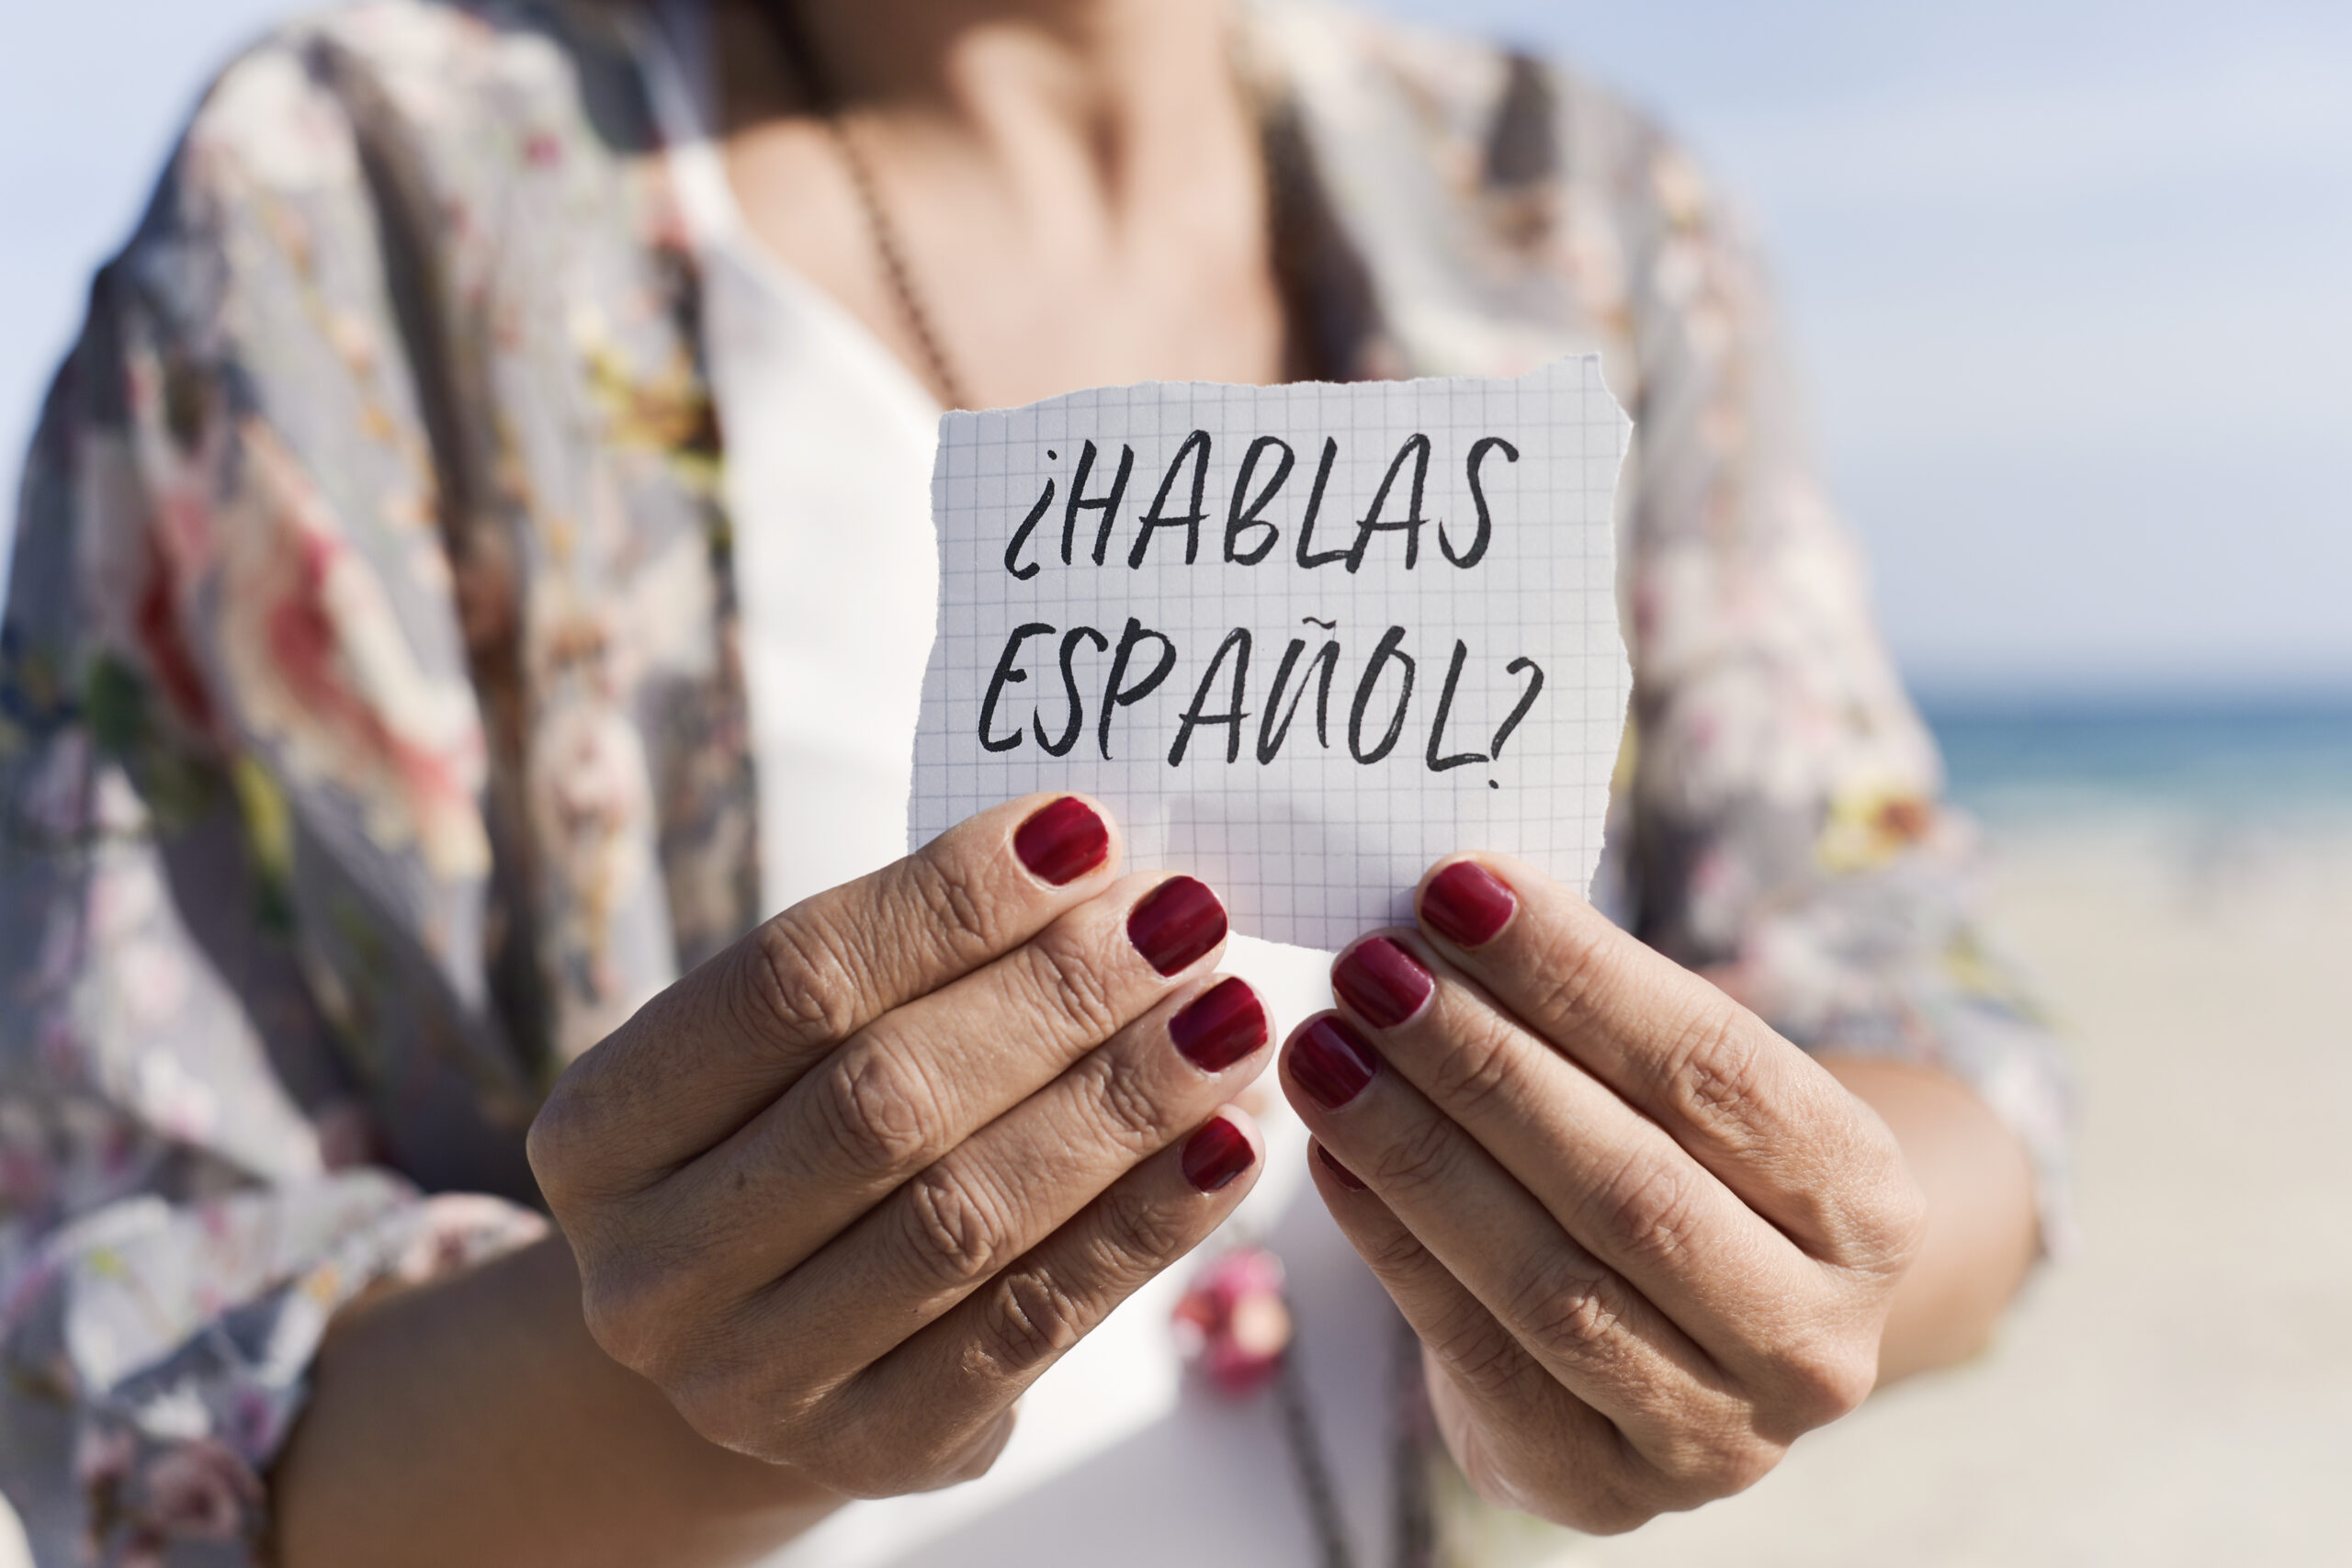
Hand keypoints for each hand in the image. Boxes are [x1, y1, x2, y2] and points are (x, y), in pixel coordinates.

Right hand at [528, 796, 1271, 1498]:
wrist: (749, 1342)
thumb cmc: (785, 1138)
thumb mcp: (786, 1052)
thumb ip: (905, 961)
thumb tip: (1099, 862)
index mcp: (600, 1128)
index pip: (789, 982)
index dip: (949, 899)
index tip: (1085, 833)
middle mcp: (652, 1268)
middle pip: (883, 1099)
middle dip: (1056, 995)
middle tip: (1183, 918)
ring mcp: (752, 1380)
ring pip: (967, 1214)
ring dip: (1120, 1102)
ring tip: (1226, 1016)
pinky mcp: (874, 1449)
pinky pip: (1033, 1322)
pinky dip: (1145, 1223)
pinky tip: (1227, 1143)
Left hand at [1284, 855, 1926, 1531]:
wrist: (1687, 1349)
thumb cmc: (1678, 1170)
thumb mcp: (1683, 1095)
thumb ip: (1596, 1013)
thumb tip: (1453, 898)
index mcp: (1868, 1204)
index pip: (1715, 1071)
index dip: (1578, 977)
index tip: (1458, 888)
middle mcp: (1816, 1336)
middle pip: (1629, 1182)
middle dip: (1481, 1062)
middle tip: (1370, 965)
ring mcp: (1717, 1432)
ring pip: (1546, 1277)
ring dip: (1417, 1149)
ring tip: (1326, 1045)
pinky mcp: (1601, 1487)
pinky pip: (1477, 1350)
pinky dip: (1392, 1240)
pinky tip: (1327, 1152)